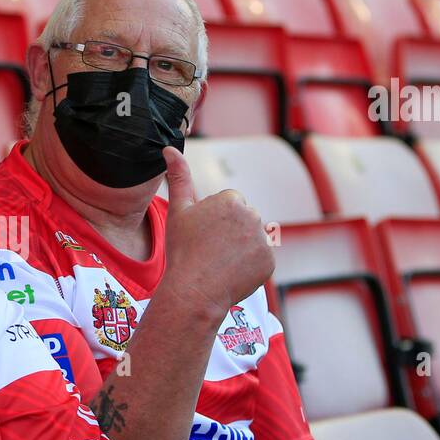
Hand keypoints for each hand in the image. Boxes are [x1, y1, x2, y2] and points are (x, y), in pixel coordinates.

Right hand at [159, 146, 273, 319]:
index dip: (213, 220)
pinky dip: (248, 266)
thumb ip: (178, 177)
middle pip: (242, 220)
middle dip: (229, 232)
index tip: (202, 234)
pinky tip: (230, 272)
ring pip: (251, 239)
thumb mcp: (178, 211)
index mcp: (231, 199)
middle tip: (209, 250)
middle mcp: (252, 215)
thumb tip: (169, 149)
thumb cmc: (182, 250)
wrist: (194, 290)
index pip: (228, 204)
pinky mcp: (269, 261)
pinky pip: (260, 259)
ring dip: (240, 248)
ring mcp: (263, 239)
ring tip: (219, 262)